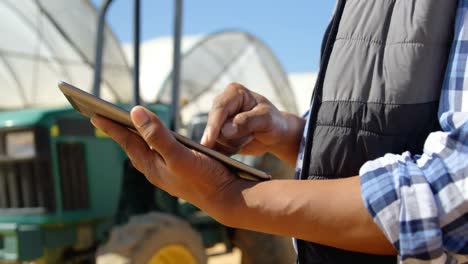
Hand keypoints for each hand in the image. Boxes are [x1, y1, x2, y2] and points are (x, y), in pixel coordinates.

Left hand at [91, 106, 239, 215]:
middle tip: (104, 118)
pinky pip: (158, 154)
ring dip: (135, 137)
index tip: (94, 114)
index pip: (127, 141)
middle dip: (119, 131)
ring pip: (145, 151)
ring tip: (125, 127)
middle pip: (132, 146)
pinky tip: (157, 141)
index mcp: (152, 166)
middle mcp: (157, 170)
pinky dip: (152, 143)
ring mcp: (168, 172)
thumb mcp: (179, 155)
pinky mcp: (180, 172)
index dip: (111, 126)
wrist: (227, 199)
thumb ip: (157, 135)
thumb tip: (135, 113)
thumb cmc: (205, 178)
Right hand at [201, 83, 304, 164]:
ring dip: (232, 144)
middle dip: (230, 137)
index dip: (213, 126)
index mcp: (234, 93)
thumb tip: (225, 130)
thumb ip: (247, 122)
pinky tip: (241, 145)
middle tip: (251, 136)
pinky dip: (227, 151)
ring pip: (215, 139)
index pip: (219, 109)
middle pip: (214, 125)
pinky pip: (216, 147)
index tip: (207, 141)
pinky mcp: (219, 135)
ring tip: (249, 137)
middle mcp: (223, 104)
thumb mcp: (266, 120)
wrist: (277, 135)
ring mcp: (220, 120)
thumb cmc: (274, 122)